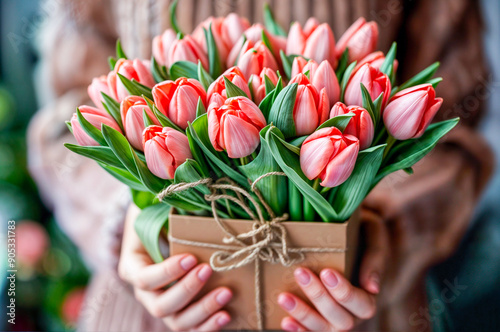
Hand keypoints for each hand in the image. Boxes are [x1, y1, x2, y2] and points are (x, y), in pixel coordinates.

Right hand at [118, 204, 232, 330]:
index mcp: (133, 268)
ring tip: (226, 294)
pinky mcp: (183, 312)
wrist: (162, 233)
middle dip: (186, 291)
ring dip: (202, 311)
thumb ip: (161, 206)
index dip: (167, 273)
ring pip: (177, 322)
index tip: (190, 258)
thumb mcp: (153, 209)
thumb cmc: (159, 218)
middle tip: (208, 270)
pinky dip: (209, 326)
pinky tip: (227, 315)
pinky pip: (193, 328)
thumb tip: (178, 186)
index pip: (144, 279)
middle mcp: (146, 293)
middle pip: (160, 305)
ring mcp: (164, 305)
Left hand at [278, 210, 388, 330]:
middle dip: (318, 297)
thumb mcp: (372, 233)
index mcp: (369, 295)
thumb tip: (372, 288)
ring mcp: (334, 321)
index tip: (327, 272)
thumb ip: (375, 257)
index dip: (344, 292)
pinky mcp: (318, 320)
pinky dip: (298, 330)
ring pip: (323, 328)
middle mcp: (353, 314)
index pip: (362, 304)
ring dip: (303, 314)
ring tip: (283, 297)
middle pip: (341, 319)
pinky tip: (285, 320)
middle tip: (301, 273)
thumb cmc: (361, 230)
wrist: (346, 230)